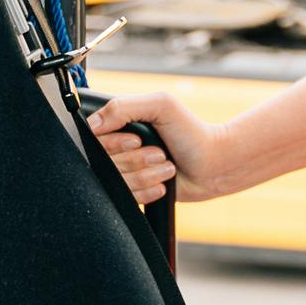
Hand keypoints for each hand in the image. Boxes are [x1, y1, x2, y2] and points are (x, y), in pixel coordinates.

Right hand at [85, 92, 219, 205]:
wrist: (214, 165)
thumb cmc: (191, 132)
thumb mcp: (160, 106)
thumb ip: (122, 107)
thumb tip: (92, 126)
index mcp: (120, 125)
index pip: (93, 140)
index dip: (113, 144)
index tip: (136, 141)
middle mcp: (119, 149)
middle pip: (104, 164)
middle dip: (137, 160)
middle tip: (160, 152)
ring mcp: (126, 172)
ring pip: (117, 183)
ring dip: (146, 175)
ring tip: (166, 166)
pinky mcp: (135, 192)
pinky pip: (127, 198)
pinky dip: (147, 191)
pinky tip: (163, 183)